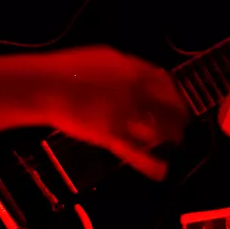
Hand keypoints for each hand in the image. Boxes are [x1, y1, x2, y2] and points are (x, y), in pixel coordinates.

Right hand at [32, 46, 189, 179]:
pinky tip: (161, 171)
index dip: (175, 94)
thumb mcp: (105, 57)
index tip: (177, 100)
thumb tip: (141, 72)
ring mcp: (125, 116)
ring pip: (158, 130)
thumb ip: (128, 66)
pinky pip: (135, 153)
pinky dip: (150, 164)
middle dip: (179, 118)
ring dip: (171, 137)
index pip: (166, 83)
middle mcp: (136, 94)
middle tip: (183, 124)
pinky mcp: (111, 136)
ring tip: (177, 142)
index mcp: (135, 72)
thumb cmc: (71, 69)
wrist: (46, 86)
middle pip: (168, 108)